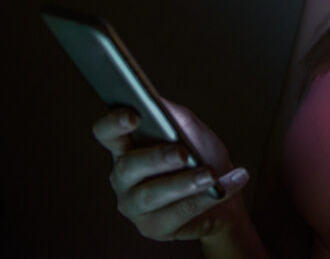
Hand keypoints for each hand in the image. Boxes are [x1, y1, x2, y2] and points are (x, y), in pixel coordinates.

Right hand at [92, 100, 250, 241]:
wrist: (222, 193)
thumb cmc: (201, 155)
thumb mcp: (190, 129)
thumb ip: (172, 114)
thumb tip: (157, 101)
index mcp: (126, 147)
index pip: (107, 133)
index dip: (114, 123)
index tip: (135, 115)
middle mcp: (123, 178)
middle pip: (128, 166)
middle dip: (157, 158)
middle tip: (184, 153)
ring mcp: (135, 206)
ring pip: (152, 195)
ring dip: (184, 183)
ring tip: (210, 175)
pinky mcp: (154, 228)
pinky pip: (177, 214)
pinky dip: (204, 199)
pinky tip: (221, 189)